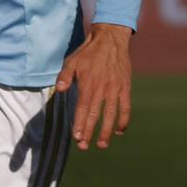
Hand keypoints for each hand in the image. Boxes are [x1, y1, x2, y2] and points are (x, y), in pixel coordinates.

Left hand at [56, 24, 133, 149]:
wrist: (110, 40)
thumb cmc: (87, 53)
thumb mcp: (71, 61)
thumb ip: (64, 77)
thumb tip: (59, 90)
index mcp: (88, 84)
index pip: (82, 108)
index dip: (80, 123)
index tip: (77, 137)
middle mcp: (102, 88)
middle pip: (95, 114)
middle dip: (90, 132)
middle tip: (84, 146)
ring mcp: (116, 89)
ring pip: (112, 114)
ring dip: (107, 131)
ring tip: (102, 144)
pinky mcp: (125, 87)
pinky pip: (126, 106)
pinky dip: (124, 119)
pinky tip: (120, 131)